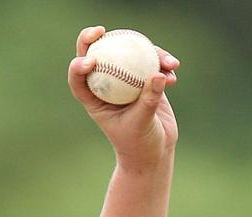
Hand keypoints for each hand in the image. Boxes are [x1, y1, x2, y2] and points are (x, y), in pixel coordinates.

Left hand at [68, 25, 179, 170]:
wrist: (154, 151)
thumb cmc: (140, 144)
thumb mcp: (141, 124)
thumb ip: (148, 101)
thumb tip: (156, 74)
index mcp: (94, 100)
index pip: (79, 80)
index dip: (77, 66)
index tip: (90, 60)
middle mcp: (107, 87)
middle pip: (96, 56)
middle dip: (93, 39)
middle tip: (101, 30)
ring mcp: (127, 81)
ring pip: (129, 55)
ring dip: (148, 52)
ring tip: (167, 62)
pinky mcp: (146, 79)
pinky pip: (152, 62)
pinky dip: (163, 64)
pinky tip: (174, 70)